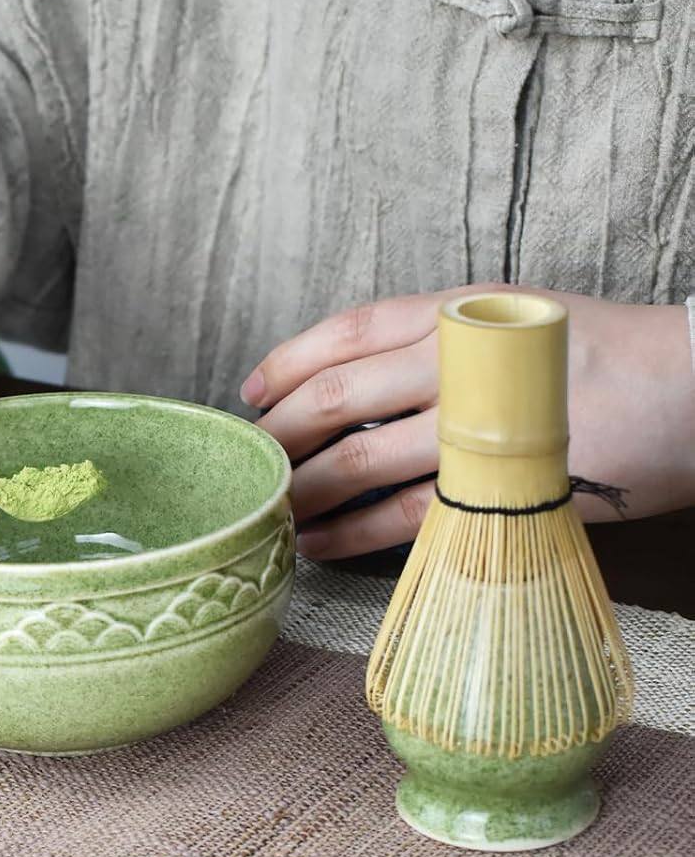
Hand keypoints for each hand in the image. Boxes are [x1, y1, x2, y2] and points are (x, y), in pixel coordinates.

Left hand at [244, 284, 694, 559]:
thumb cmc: (604, 356)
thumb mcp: (518, 320)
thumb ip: (444, 338)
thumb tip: (358, 377)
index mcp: (462, 311)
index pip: (350, 329)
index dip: (289, 361)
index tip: (252, 392)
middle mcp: (462, 360)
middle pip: (339, 395)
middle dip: (282, 433)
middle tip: (252, 462)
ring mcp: (483, 425)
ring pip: (363, 457)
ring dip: (307, 489)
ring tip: (275, 511)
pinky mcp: (506, 487)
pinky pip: (409, 514)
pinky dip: (354, 532)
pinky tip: (322, 545)